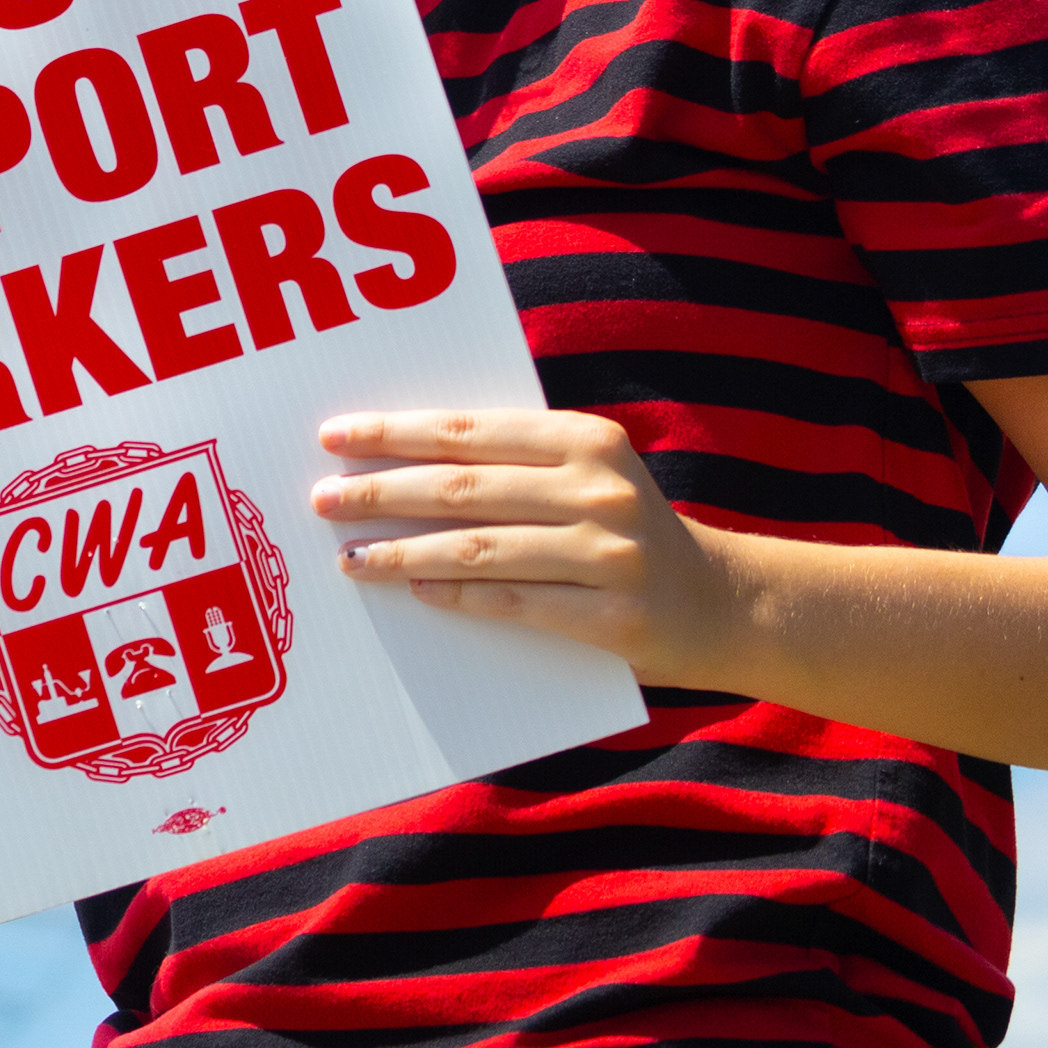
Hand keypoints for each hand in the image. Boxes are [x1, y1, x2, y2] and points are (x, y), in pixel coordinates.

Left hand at [312, 408, 738, 682]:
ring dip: (403, 551)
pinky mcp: (615, 616)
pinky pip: (514, 602)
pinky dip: (458, 595)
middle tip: (322, 497)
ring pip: (478, 548)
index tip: (334, 436)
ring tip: (350, 556)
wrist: (724, 603)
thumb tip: (397, 462)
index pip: (468, 431)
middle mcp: (598, 490)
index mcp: (585, 440)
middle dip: (382, 491)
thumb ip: (512, 463)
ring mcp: (610, 554)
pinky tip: (415, 589)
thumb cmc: (625, 530)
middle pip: (463, 488)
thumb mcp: (585, 475)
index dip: (395, 433)